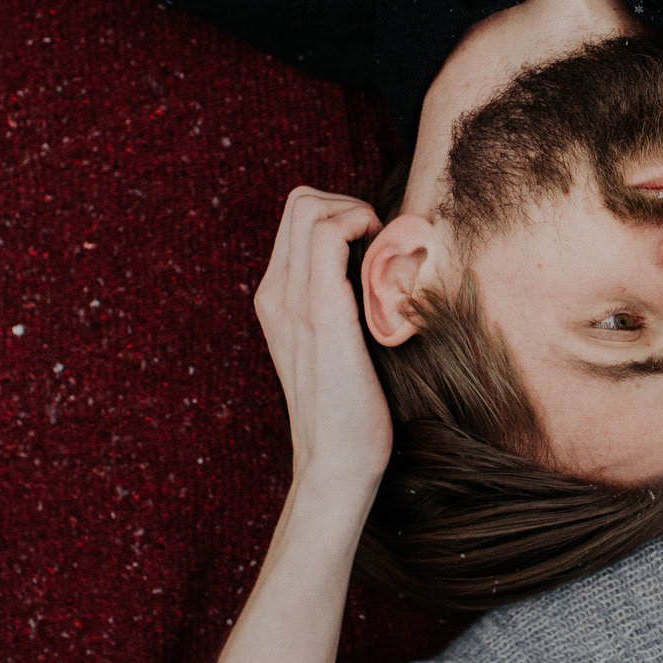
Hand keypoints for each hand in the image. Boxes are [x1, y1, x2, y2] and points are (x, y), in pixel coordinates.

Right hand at [252, 187, 393, 492]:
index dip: (342, 213)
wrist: (337, 462)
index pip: (297, 217)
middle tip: (381, 245)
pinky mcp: (320, 314)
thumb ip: (344, 306)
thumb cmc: (352, 410)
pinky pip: (328, 236)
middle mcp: (276, 293)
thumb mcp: (339, 347)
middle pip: (300, 201)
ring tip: (384, 253)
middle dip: (349, 204)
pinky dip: (360, 226)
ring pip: (310, 207)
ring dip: (357, 213)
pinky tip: (385, 260)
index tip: (375, 247)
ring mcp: (293, 302)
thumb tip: (384, 270)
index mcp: (277, 298)